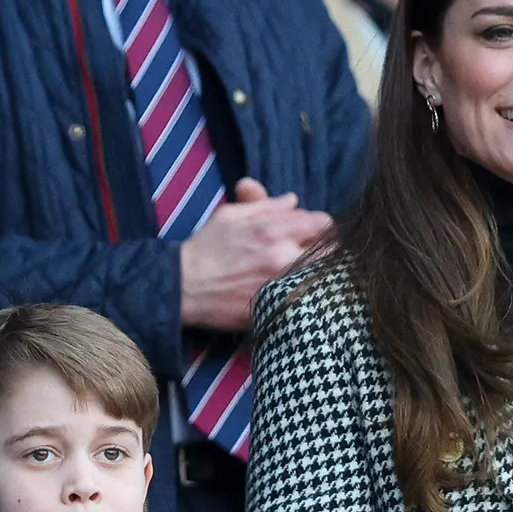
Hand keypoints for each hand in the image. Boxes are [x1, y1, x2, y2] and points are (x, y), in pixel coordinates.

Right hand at [178, 178, 333, 331]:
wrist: (181, 287)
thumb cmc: (204, 248)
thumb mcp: (230, 215)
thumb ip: (264, 205)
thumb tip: (292, 201)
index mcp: (273, 229)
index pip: (323, 223)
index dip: (318, 227)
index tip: (310, 234)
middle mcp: (283, 256)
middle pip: (331, 253)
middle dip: (323, 252)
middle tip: (309, 257)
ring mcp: (281, 286)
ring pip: (322, 278)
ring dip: (317, 275)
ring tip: (303, 276)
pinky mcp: (275, 310)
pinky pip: (306, 302)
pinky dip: (304, 297)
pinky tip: (293, 296)